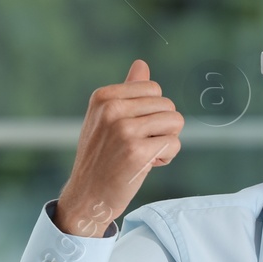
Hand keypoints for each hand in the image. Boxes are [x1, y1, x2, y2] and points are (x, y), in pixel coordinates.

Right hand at [55, 60, 183, 236]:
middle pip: (168, 105)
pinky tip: (146, 166)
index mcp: (104, 97)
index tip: (133, 129)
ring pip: (175, 122)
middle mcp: (112, 109)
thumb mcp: (106, 119)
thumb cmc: (100, 157)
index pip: (154, 88)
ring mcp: (124, 130)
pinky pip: (174, 144)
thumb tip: (142, 64)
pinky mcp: (138, 152)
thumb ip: (126, 91)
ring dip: (165, 142)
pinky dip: (166, 157)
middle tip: (139, 144)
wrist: (87, 196)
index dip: (152, 112)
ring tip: (143, 154)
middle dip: (162, 127)